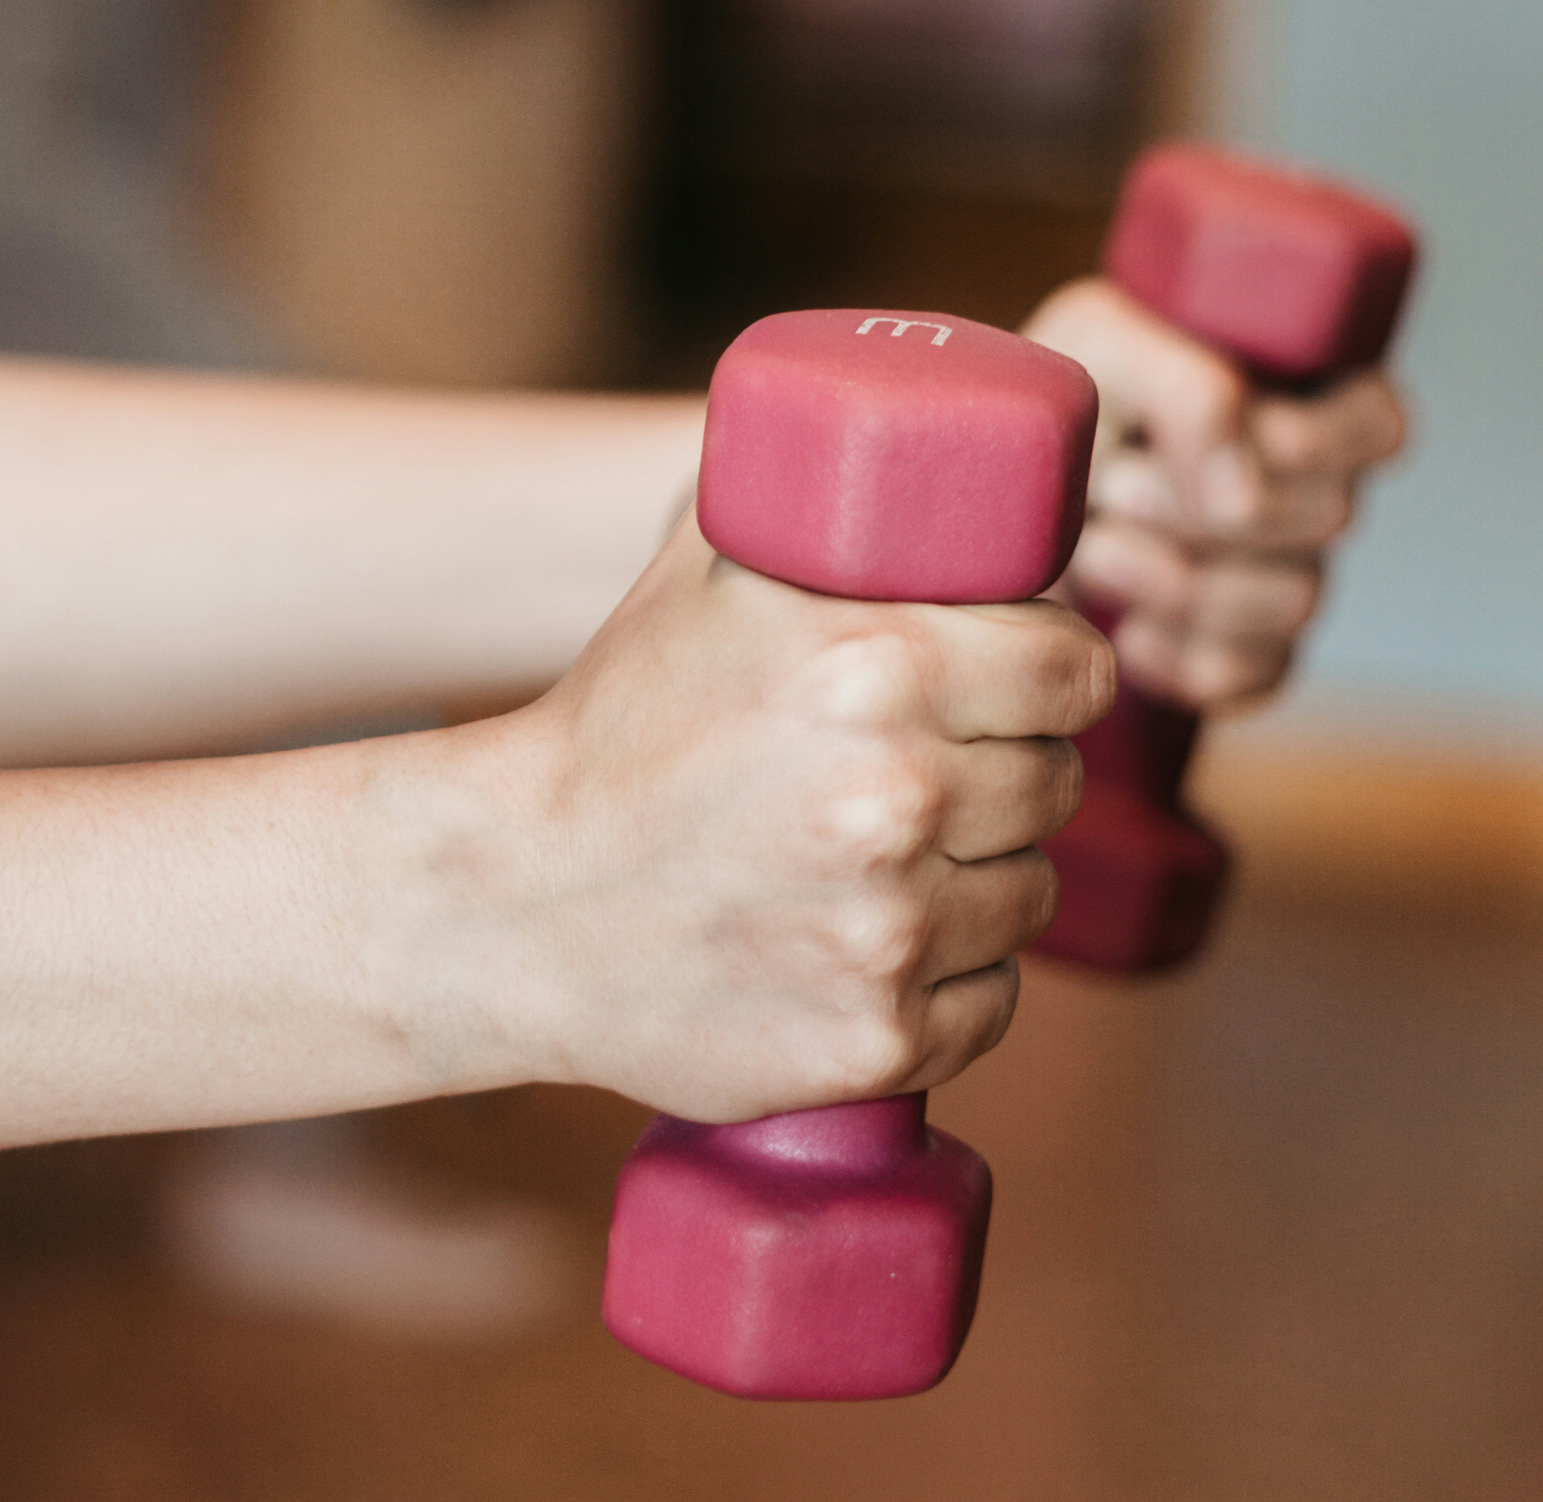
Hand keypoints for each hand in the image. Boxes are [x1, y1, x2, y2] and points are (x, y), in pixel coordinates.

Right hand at [420, 514, 1112, 1122]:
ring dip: (980, 878)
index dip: (1052, 676)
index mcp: (877, 668)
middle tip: (927, 776)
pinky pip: (990, 1002)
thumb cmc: (611, 727)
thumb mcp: (703, 576)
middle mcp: (898, 801)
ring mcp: (890, 934)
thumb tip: (924, 443)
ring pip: (1027, 897)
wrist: (506, 902)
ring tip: (883, 864)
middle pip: (1057, 783)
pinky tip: (869, 948)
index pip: (1075, 671)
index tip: (1019, 690)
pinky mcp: (875, 1040)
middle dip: (1006, 773)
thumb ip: (818, 500)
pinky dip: (949, 981)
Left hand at [1023, 278, 1406, 708]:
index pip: (1376, 429)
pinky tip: (1120, 628)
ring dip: (1174, 578)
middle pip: (1328, 517)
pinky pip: (1249, 677)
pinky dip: (1174, 657)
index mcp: (1301, 395)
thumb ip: (1188, 391)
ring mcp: (1279, 577)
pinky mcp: (1238, 654)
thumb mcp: (1098, 345)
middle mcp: (1308, 490)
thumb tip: (1246, 496)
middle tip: (1110, 488)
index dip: (1306, 441)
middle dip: (1199, 506)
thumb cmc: (1050, 405)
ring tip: (1092, 548)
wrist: (978, 502)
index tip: (1208, 436)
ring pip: (1293, 602)